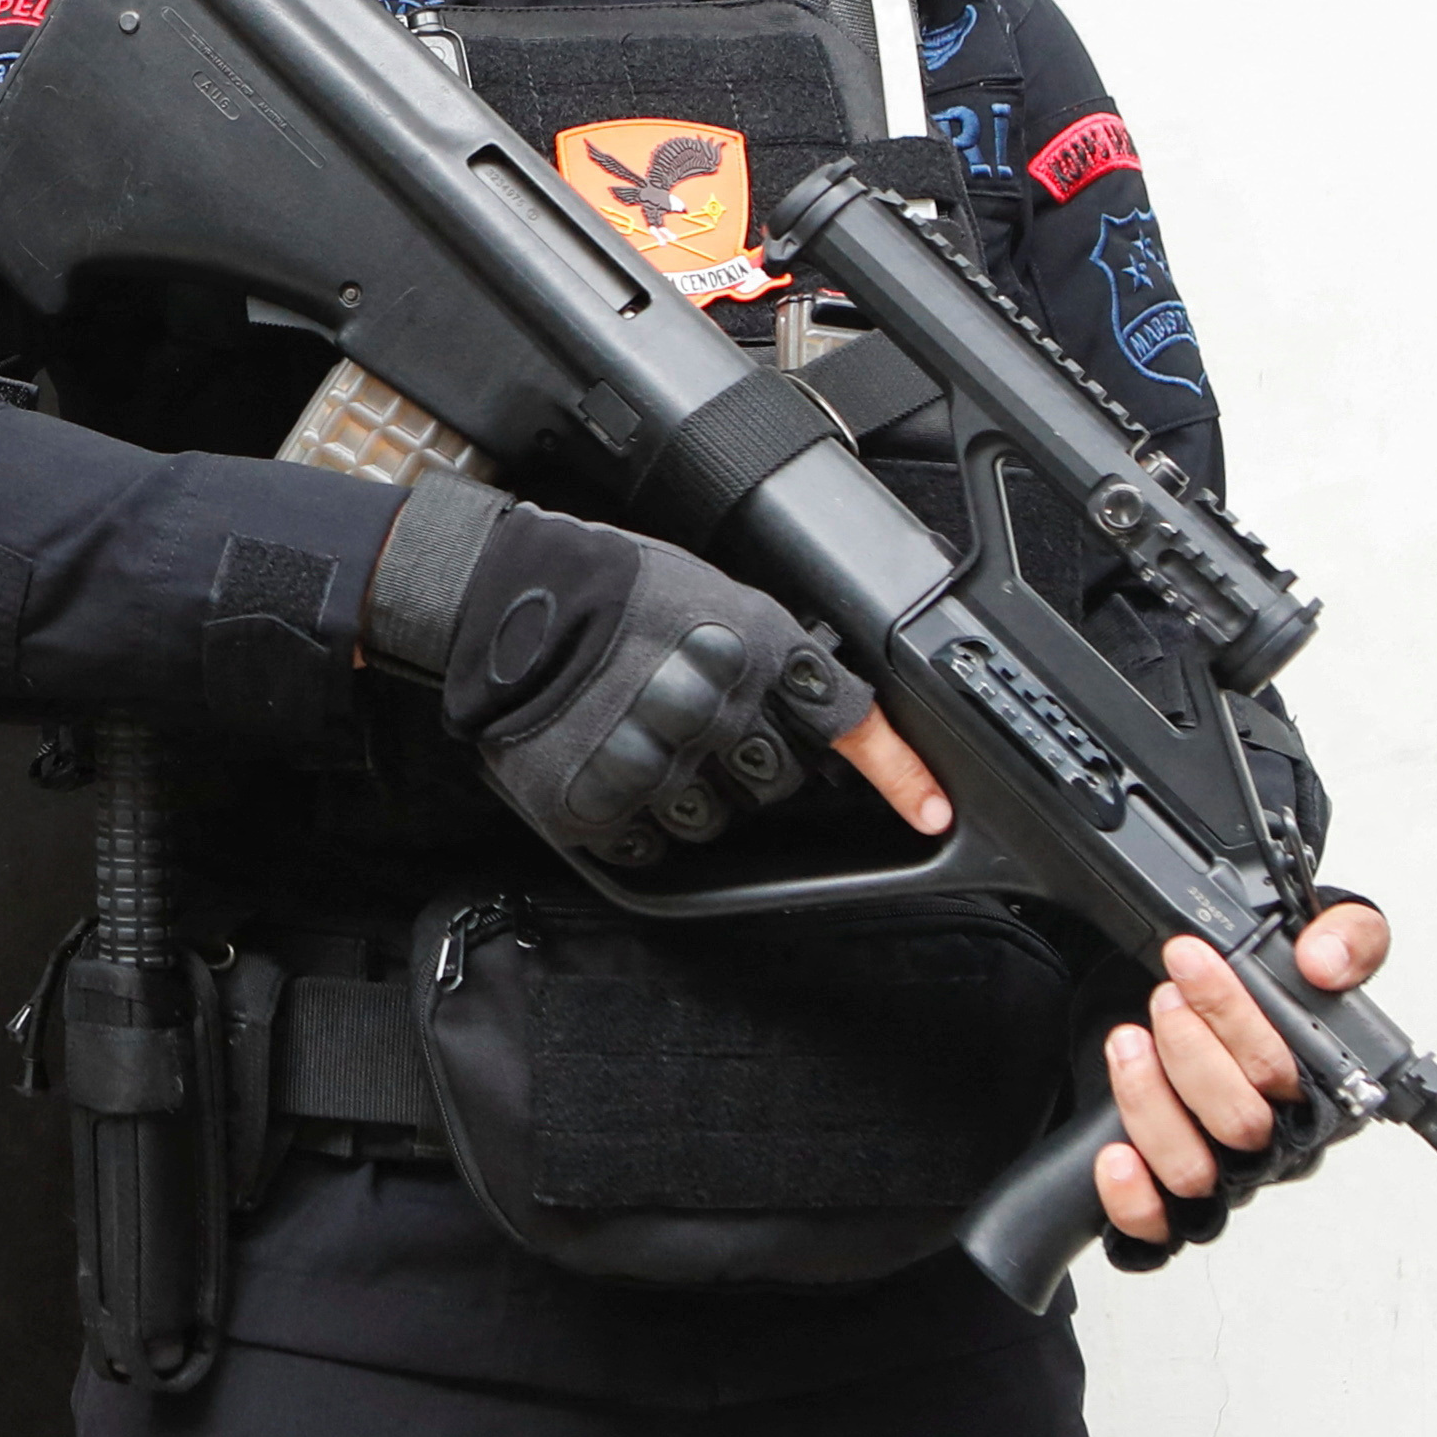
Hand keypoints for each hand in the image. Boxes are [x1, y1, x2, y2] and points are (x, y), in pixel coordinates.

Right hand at [429, 499, 941, 872]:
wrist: (505, 606)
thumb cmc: (614, 592)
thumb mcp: (720, 594)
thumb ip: (781, 655)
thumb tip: (834, 711)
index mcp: (751, 654)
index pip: (847, 725)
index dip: (899, 775)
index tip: (931, 812)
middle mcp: (712, 714)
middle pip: (777, 783)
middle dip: (752, 760)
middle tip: (701, 720)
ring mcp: (653, 767)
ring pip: (714, 820)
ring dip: (692, 791)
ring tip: (645, 736)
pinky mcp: (599, 808)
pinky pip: (650, 845)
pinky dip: (638, 817)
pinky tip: (612, 768)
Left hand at [1097, 903, 1393, 1254]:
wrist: (1173, 1014)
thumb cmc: (1239, 999)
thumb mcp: (1301, 941)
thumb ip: (1346, 935)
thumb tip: (1327, 963)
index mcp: (1318, 1090)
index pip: (1286, 1070)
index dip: (1235, 1014)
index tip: (1190, 961)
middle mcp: (1272, 1143)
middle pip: (1241, 1122)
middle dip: (1190, 1050)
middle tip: (1163, 999)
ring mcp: (1223, 1179)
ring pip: (1193, 1170)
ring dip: (1150, 1102)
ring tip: (1127, 1044)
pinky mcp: (1170, 1206)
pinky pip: (1155, 1229)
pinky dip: (1134, 1199)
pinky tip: (1114, 1154)